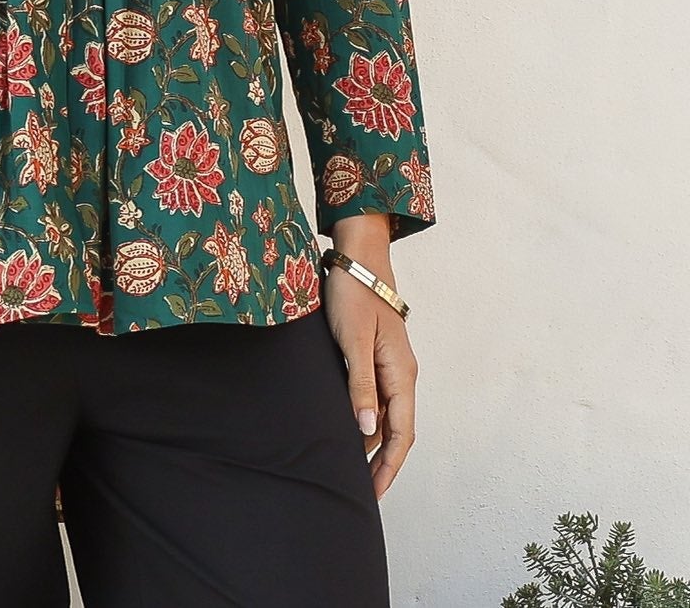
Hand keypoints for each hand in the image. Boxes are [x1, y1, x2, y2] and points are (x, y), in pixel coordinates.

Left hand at [322, 244, 417, 500]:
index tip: (374, 493)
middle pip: (396, 430)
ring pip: (385, 416)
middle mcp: (400, 373)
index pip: (401, 433)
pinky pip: (375, 398)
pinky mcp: (376, 356)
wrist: (358, 256)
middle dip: (381, 462)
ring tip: (351, 468)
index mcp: (401, 373)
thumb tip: (367, 431)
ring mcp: (390, 365)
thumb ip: (360, 384)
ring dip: (372, 442)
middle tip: (360, 491)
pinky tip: (348, 428)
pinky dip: (365, 419)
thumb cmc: (354, 293)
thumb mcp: (354, 340)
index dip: (389, 466)